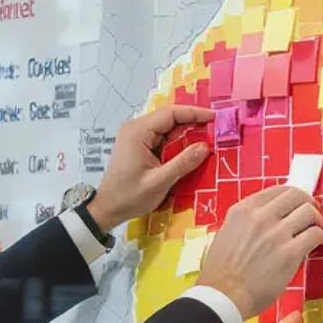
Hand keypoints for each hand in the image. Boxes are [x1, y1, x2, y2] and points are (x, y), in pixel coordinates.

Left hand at [86, 105, 214, 232]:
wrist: (107, 208)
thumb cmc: (129, 196)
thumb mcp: (159, 182)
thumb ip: (183, 163)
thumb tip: (206, 146)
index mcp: (138, 132)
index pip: (171, 113)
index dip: (194, 113)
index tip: (215, 118)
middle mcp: (136, 128)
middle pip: (169, 118)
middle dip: (193, 123)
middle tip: (215, 130)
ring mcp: (136, 136)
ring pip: (167, 128)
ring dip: (186, 134)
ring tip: (208, 139)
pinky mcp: (139, 145)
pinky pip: (162, 138)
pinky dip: (177, 143)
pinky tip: (190, 150)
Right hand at [197, 186, 322, 317]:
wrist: (222, 296)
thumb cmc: (220, 273)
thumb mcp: (226, 234)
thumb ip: (246, 223)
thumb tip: (267, 220)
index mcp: (242, 210)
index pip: (277, 190)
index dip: (293, 196)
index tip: (297, 203)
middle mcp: (260, 216)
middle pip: (297, 195)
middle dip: (308, 203)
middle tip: (312, 214)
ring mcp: (276, 233)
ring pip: (309, 212)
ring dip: (317, 220)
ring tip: (316, 230)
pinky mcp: (289, 252)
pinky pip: (315, 234)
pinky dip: (320, 237)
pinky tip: (317, 244)